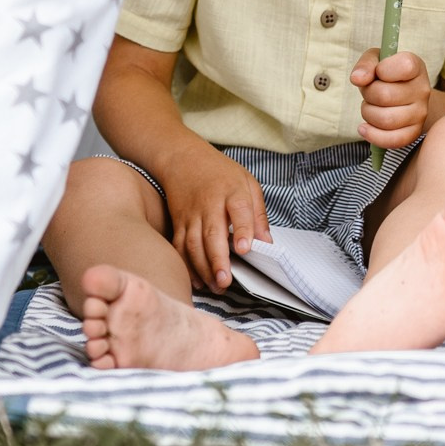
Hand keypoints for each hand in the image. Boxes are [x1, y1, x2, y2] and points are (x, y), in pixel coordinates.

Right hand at [150, 140, 270, 293]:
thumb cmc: (220, 173)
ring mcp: (191, 214)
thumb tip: (267, 243)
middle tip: (226, 281)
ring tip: (216, 286)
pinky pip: (179, 247)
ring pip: (193, 244)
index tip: (244, 249)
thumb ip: (258, 214)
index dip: (242, 230)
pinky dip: (186, 266)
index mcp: (232, 191)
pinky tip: (197, 280)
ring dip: (203, 268)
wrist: (183, 159)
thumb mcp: (248, 183)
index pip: (239, 210)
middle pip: (212, 233)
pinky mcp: (178, 223)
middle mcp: (210, 204)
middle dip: (218, 260)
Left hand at [351, 47, 430, 150]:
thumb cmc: (386, 75)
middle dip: (368, 94)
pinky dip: (372, 135)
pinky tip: (365, 127)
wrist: (403, 94)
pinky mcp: (414, 132)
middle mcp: (422, 90)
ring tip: (371, 106)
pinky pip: (391, 140)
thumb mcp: (376, 61)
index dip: (383, 69)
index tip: (378, 71)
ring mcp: (420, 113)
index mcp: (416, 67)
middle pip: (385, 96)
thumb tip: (357, 79)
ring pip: (385, 119)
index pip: (404, 67)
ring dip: (368, 113)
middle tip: (370, 92)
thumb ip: (366, 64)